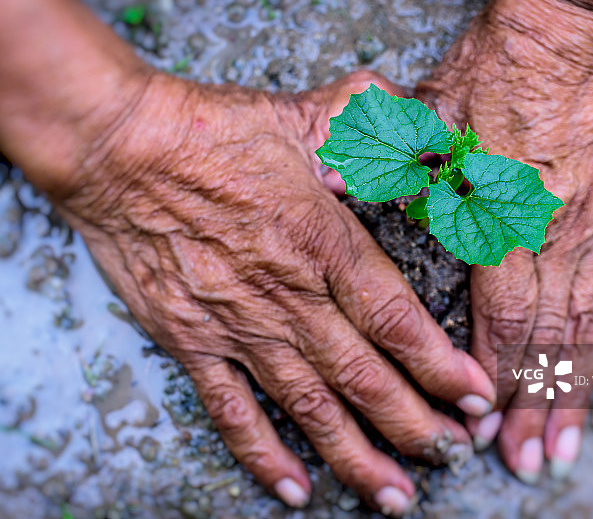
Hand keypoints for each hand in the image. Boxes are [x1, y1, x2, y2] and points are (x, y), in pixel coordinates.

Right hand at [53, 70, 494, 513]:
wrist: (117, 148)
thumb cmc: (211, 129)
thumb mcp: (303, 112)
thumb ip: (372, 123)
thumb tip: (425, 134)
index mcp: (321, 241)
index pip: (395, 319)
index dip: (439, 365)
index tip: (475, 397)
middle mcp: (286, 295)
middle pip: (362, 375)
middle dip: (414, 424)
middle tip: (451, 457)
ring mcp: (236, 325)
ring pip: (307, 406)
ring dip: (354, 455)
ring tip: (394, 496)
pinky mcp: (190, 340)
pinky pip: (231, 410)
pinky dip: (262, 454)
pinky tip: (294, 488)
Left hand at [416, 0, 592, 482]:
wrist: (569, 27)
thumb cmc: (494, 69)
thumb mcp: (428, 113)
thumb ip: (388, 162)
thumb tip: (333, 184)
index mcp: (501, 216)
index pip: (498, 319)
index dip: (488, 377)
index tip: (476, 424)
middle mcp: (554, 234)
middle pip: (543, 339)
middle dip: (530, 406)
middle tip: (522, 463)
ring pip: (587, 328)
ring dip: (575, 392)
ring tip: (564, 446)